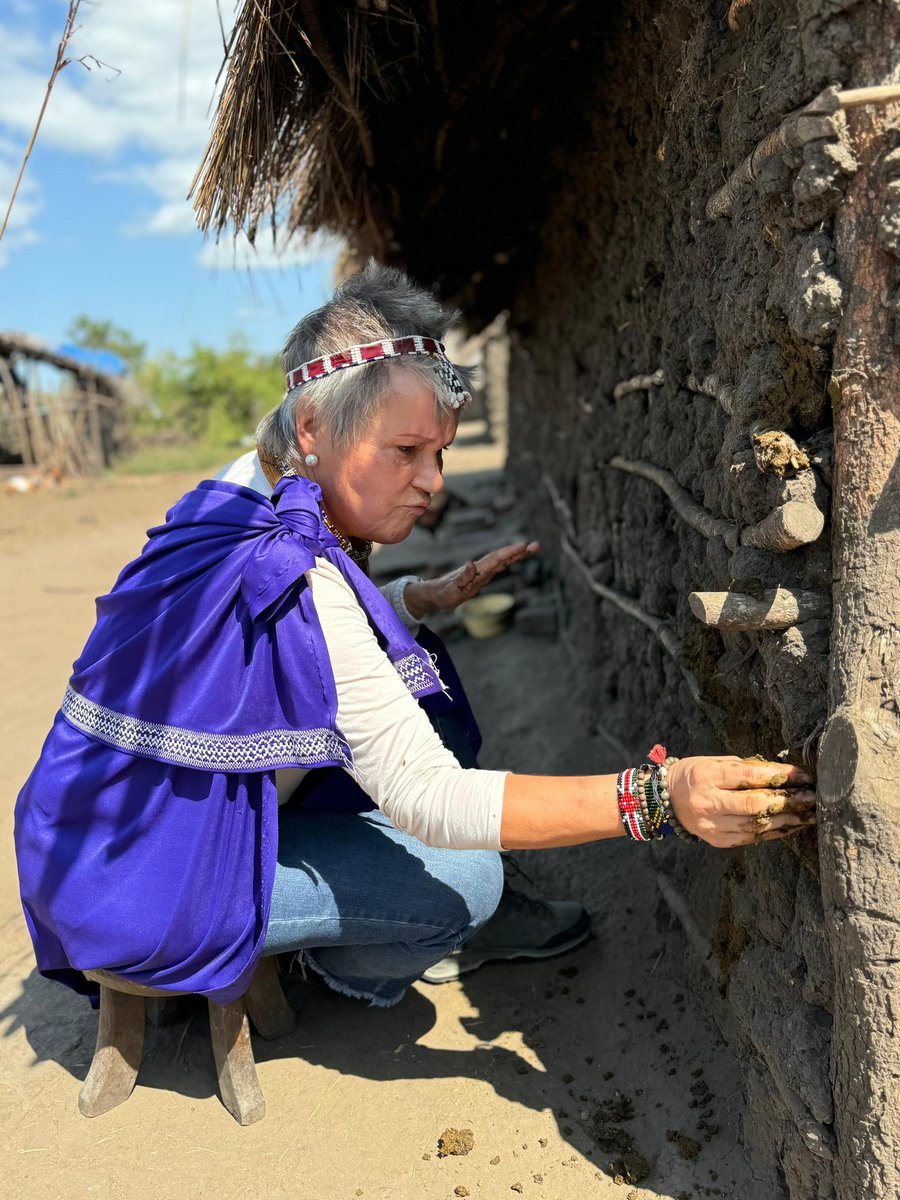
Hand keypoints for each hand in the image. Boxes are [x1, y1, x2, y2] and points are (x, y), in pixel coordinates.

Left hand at [403, 540, 539, 617]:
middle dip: (518, 551)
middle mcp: (480, 569)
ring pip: (502, 561)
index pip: (496, 559)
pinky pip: (498, 567)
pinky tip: (515, 558)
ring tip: (531, 548)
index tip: (523, 546)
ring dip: (516, 555)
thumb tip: (471, 563)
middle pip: (502, 557)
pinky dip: (508, 561)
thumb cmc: (441, 593)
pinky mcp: (480, 577)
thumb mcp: (451, 590)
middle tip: (536, 545)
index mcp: (476, 571)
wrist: (433, 594)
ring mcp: (481, 572)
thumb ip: (462, 577)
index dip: (510, 553)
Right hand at [667, 756, 816, 847]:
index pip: (750, 776)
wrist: (667, 799)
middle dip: (789, 802)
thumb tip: (784, 774)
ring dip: (788, 820)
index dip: (780, 776)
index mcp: (707, 776)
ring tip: (809, 815)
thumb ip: (746, 769)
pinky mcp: (718, 841)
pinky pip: (752, 838)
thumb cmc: (697, 774)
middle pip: (755, 805)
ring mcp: (712, 825)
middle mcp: (708, 802)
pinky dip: (775, 832)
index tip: (803, 776)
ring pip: (757, 825)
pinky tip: (792, 825)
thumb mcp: (716, 762)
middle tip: (812, 798)